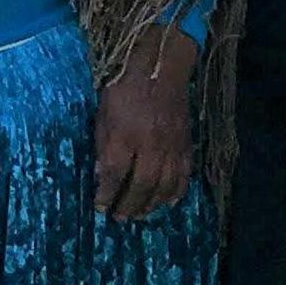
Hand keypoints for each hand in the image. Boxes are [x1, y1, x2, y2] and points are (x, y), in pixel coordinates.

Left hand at [93, 27, 197, 220]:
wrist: (160, 66)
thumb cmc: (125, 87)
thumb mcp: (103, 113)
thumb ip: (103, 144)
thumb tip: (100, 172)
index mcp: (125, 134)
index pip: (115, 173)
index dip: (107, 194)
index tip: (100, 207)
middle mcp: (150, 144)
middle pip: (142, 185)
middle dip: (129, 205)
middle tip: (119, 218)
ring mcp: (171, 145)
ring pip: (165, 185)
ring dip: (152, 204)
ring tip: (141, 214)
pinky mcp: (185, 143)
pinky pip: (184, 174)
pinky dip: (177, 191)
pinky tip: (168, 201)